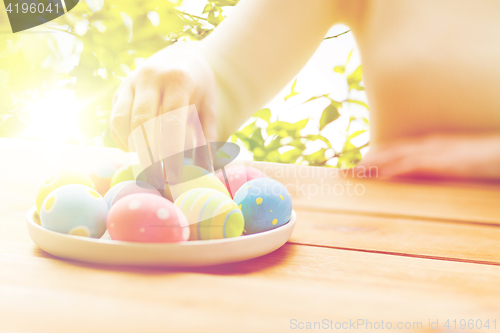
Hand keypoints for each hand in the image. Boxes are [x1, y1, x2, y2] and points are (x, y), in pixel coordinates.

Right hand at [110, 42, 217, 180]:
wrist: (183, 57)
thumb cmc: (200, 87)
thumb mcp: (209, 107)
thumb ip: (207, 137)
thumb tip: (206, 171)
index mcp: (178, 80)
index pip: (171, 121)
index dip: (170, 151)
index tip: (174, 175)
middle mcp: (150, 77)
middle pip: (143, 122)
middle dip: (148, 154)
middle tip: (157, 179)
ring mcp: (131, 81)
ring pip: (123, 120)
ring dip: (133, 148)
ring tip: (146, 167)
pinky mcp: (120, 89)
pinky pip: (115, 119)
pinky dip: (123, 139)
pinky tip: (136, 151)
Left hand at [355, 133, 499, 180]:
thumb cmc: (485, 159)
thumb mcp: (455, 164)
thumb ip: (436, 168)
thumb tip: (417, 178)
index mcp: (430, 145)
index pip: (394, 149)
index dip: (372, 156)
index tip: (354, 166)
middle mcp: (428, 145)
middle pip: (389, 151)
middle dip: (365, 160)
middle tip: (344, 172)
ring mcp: (436, 151)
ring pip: (396, 156)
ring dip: (374, 164)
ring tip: (354, 173)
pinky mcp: (446, 162)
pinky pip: (415, 165)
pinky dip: (396, 170)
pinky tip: (383, 176)